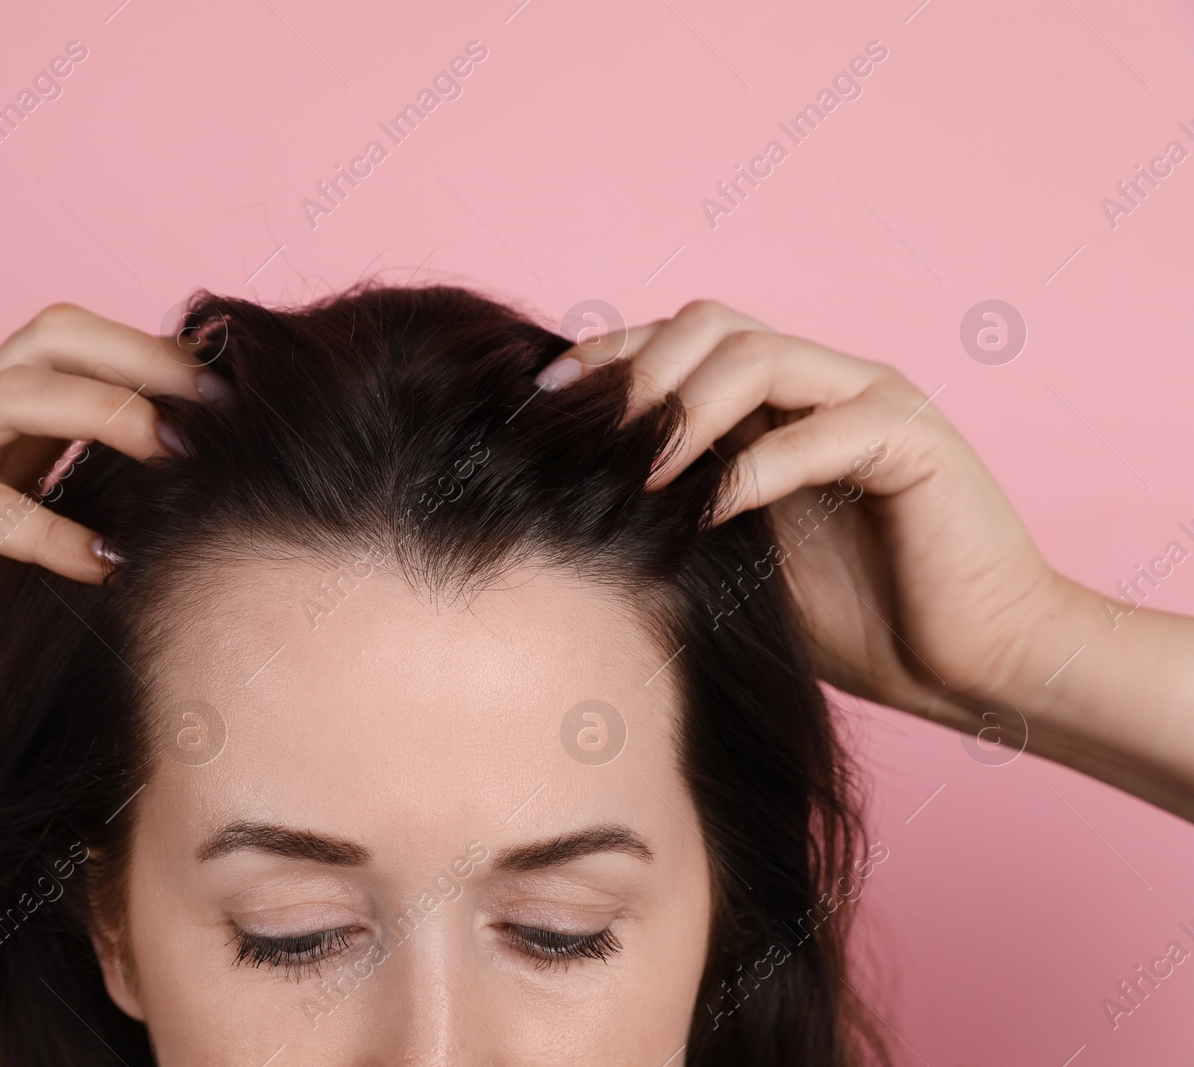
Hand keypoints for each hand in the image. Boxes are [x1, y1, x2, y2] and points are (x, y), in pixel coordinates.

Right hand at [0, 304, 225, 745]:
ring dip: (107, 415)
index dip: (151, 356)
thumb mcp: (37, 567)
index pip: (72, 350)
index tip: (228, 393)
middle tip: (216, 406)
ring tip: (177, 455)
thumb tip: (195, 504)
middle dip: (141, 360)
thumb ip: (90, 518)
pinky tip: (100, 562)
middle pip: (48, 340)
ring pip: (12, 397)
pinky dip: (45, 528)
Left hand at [536, 299, 1066, 731]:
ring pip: (762, 354)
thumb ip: (679, 506)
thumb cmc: (857, 621)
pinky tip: (715, 513)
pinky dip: (761, 466)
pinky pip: (827, 429)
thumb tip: (574, 491)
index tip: (543, 403)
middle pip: (712, 322)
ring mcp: (873, 403)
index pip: (679, 342)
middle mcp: (823, 385)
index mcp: (777, 403)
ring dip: (690, 410)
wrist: (971, 668)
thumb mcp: (735, 556)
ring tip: (647, 474)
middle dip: (641, 372)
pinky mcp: (917, 442)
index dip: (609, 357)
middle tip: (594, 439)